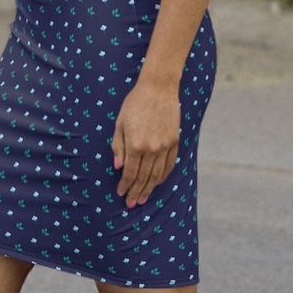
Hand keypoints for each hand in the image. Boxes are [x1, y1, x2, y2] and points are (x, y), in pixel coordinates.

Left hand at [111, 80, 179, 207]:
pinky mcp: (174, 141)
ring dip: (150, 188)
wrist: (158, 88)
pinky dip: (163, 176)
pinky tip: (158, 182)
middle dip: (136, 192)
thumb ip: (118, 146)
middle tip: (132, 204)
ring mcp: (165, 146)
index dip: (125, 185)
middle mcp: (151, 148)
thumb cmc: (135, 103)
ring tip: (144, 198)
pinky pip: (169, 164)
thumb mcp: (120, 123)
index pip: (129, 172)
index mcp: (135, 144)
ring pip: (157, 174)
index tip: (121, 193)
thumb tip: (118, 167)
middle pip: (143, 177)